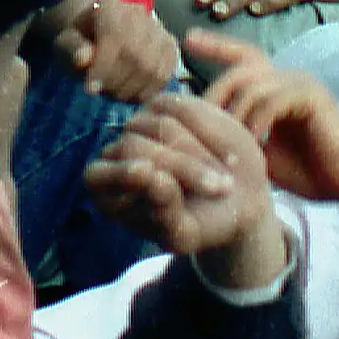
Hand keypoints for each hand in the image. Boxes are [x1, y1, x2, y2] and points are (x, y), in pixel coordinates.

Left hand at [55, 0, 180, 100]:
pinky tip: (131, 93)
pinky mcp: (170, 46)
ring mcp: (159, 29)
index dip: (103, 68)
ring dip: (131, 90)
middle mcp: (139, 13)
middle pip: (137, 56)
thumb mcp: (66, 42)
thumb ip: (72, 49)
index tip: (89, 89)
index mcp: (111, 6)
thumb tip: (82, 59)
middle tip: (102, 92)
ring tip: (115, 92)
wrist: (98, 30)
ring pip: (153, 68)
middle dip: (116, 83)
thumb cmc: (80, 38)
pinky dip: (148, 92)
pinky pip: (165, 75)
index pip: (115, 37)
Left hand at [85, 92, 287, 285]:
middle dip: (183, 169)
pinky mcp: (167, 105)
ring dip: (202, 157)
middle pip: (135, 148)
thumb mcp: (184, 233)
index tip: (147, 173)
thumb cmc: (204, 225)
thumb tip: (151, 177)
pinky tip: (229, 158)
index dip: (120, 174)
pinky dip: (212, 134)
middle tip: (218, 189)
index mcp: (108, 196)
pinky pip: (186, 110)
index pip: (97, 176)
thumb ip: (163, 211)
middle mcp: (118, 156)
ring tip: (225, 183)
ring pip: (163, 128)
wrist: (240, 200)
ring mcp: (141, 126)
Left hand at [190, 31, 338, 207]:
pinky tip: (253, 144)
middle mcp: (289, 77)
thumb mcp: (264, 153)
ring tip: (225, 145)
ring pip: (253, 85)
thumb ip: (241, 136)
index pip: (243, 57)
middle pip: (241, 67)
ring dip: (234, 115)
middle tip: (197, 116)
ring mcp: (302, 83)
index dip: (217, 46)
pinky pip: (273, 100)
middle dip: (215, 88)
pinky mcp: (313, 96)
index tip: (188, 38)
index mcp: (277, 87)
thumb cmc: (309, 171)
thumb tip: (205, 134)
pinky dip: (257, 121)